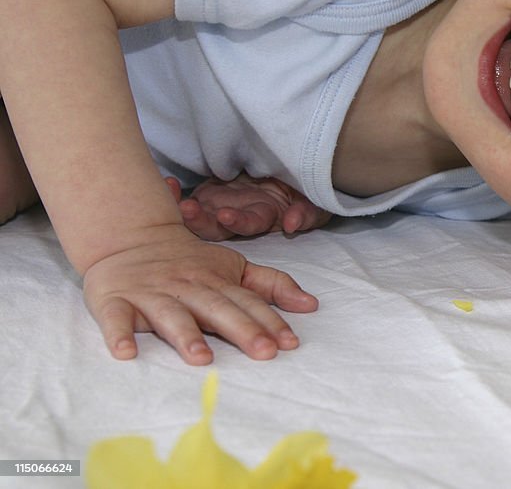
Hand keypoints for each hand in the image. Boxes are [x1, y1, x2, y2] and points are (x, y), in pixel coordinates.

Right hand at [82, 225, 318, 364]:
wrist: (130, 236)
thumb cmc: (190, 262)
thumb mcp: (235, 267)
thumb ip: (271, 285)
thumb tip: (311, 304)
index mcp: (217, 282)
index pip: (248, 302)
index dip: (269, 321)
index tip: (290, 343)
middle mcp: (188, 288)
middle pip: (217, 309)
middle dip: (242, 330)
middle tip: (263, 352)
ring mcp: (151, 294)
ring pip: (170, 315)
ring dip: (186, 336)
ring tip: (202, 358)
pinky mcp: (115, 301)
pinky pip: (116, 318)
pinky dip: (119, 334)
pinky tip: (125, 353)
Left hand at [166, 174, 331, 241]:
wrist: (290, 171)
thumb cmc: (305, 191)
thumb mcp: (313, 200)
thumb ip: (306, 212)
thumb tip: (291, 223)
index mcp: (265, 216)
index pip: (250, 224)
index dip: (239, 222)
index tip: (226, 216)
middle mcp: (240, 215)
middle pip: (217, 227)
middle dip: (201, 221)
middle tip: (188, 210)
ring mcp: (222, 204)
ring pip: (199, 215)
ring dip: (185, 210)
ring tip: (173, 196)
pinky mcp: (209, 192)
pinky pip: (188, 198)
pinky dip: (176, 194)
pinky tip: (169, 184)